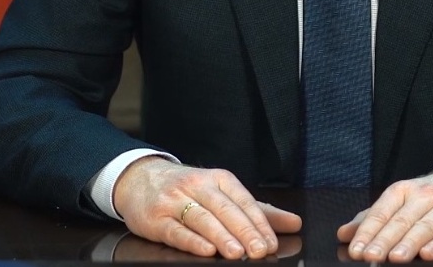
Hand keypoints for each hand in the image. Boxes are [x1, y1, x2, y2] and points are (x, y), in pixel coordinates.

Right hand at [111, 156, 300, 258]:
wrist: (140, 179)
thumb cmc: (188, 189)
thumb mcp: (223, 193)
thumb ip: (258, 210)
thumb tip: (293, 223)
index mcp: (218, 179)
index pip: (243, 200)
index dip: (258, 222)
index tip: (271, 242)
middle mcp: (197, 186)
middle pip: (225, 209)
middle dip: (244, 231)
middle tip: (260, 250)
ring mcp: (175, 201)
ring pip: (202, 219)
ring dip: (221, 236)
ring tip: (237, 253)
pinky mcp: (156, 219)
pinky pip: (176, 230)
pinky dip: (192, 241)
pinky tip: (206, 251)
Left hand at [337, 163, 432, 261]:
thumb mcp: (403, 200)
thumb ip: (374, 218)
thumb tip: (345, 233)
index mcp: (404, 190)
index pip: (382, 211)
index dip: (367, 231)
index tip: (356, 249)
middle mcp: (426, 196)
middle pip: (401, 220)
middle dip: (384, 240)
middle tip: (370, 256)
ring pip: (425, 226)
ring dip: (409, 243)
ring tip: (395, 258)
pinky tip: (428, 254)